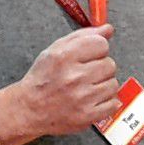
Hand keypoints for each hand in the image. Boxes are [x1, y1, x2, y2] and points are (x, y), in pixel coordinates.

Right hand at [0, 23, 118, 144]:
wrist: (29, 109)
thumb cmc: (43, 78)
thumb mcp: (55, 50)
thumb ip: (83, 36)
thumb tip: (108, 29)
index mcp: (64, 57)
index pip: (101, 44)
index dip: (97, 49)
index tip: (90, 56)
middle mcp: (74, 77)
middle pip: (110, 64)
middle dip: (100, 68)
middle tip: (86, 74)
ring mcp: (82, 98)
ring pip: (113, 84)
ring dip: (104, 85)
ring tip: (88, 88)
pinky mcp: (87, 115)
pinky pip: (113, 104)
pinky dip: (106, 102)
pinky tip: (93, 100)